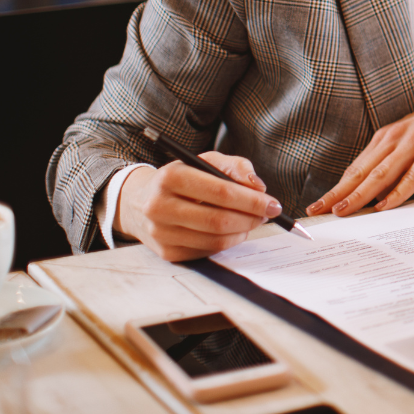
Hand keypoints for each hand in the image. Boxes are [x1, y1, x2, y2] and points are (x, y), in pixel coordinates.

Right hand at [117, 151, 279, 261]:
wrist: (140, 201)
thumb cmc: (182, 179)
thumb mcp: (205, 161)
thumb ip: (236, 167)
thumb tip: (258, 187)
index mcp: (170, 177)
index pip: (221, 193)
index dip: (252, 201)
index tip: (273, 203)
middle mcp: (159, 206)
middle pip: (219, 220)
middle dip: (251, 218)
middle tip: (266, 214)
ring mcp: (160, 233)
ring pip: (215, 239)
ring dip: (242, 232)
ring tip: (250, 221)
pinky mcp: (166, 252)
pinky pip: (207, 251)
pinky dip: (227, 242)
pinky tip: (231, 231)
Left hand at [306, 78, 413, 217]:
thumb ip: (397, 161)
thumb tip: (380, 191)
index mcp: (388, 137)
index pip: (356, 168)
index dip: (336, 188)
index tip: (319, 204)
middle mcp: (395, 138)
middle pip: (361, 171)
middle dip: (337, 193)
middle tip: (316, 211)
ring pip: (380, 174)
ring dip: (359, 194)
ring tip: (342, 211)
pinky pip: (413, 174)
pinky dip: (397, 191)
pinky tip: (385, 205)